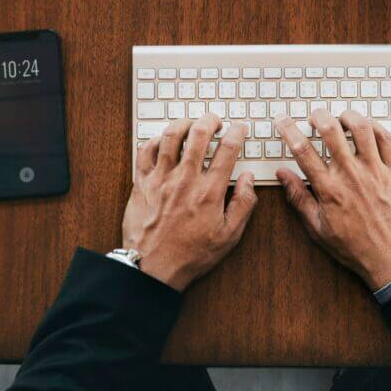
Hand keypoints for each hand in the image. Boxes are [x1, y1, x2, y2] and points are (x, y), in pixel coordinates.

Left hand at [121, 115, 256, 290]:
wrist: (151, 270)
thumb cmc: (189, 255)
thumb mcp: (228, 236)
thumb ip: (244, 204)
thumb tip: (249, 178)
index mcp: (209, 191)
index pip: (227, 149)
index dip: (237, 132)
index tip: (239, 129)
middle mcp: (185, 180)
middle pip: (199, 133)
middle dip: (211, 120)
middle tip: (215, 121)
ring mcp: (161, 179)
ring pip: (170, 136)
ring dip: (184, 123)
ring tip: (191, 124)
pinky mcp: (141, 184)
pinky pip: (145, 151)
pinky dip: (155, 140)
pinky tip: (163, 142)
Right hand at [275, 109, 390, 290]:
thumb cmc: (356, 247)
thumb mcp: (318, 228)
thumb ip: (299, 198)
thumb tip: (282, 175)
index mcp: (329, 189)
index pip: (303, 150)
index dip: (289, 130)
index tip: (283, 121)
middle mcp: (351, 175)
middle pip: (331, 130)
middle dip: (318, 115)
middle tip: (314, 115)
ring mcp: (375, 170)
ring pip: (361, 128)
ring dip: (348, 116)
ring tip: (341, 116)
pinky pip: (386, 138)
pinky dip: (375, 126)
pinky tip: (368, 127)